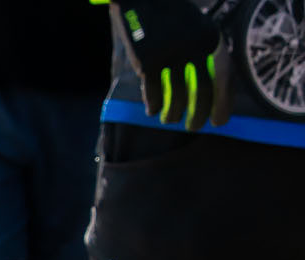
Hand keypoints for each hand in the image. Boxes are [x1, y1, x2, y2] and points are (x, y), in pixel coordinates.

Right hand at [115, 0, 231, 128]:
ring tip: (170, 120)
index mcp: (212, 40)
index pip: (225, 78)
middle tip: (194, 127)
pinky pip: (153, 93)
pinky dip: (153, 105)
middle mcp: (195, 48)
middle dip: (199, 115)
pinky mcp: (148, 61)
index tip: (219, 122)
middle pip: (202, 92)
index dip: (223, 104)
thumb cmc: (172, 18)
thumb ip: (205, 55)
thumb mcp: (197, 30)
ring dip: (174, 115)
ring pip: (176, 97)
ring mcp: (171, 55)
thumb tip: (210, 92)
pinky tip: (152, 110)